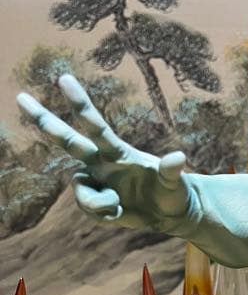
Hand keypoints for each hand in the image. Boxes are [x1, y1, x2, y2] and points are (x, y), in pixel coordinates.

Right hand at [16, 74, 190, 231]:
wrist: (171, 213)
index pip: (95, 125)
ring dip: (95, 203)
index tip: (64, 78)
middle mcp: (102, 162)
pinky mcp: (96, 200)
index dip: (80, 104)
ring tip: (119, 207)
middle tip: (21, 97)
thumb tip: (179, 157)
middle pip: (68, 141)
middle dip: (45, 120)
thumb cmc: (174, 193)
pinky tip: (120, 214)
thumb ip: (172, 171)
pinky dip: (103, 216)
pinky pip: (88, 209)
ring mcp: (97, 180)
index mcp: (118, 152)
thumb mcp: (176, 184)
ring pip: (78, 189)